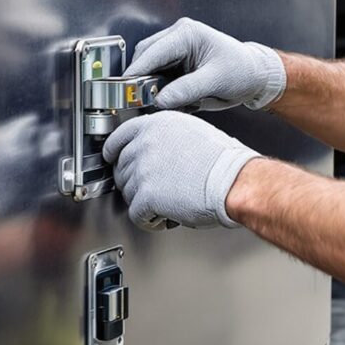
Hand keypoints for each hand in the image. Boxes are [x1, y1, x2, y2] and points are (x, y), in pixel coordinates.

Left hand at [102, 111, 258, 230]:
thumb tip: (154, 149)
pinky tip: (161, 218)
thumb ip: (166, 136)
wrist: (232, 181)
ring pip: (128, 193)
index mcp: (156, 124)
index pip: (120, 136)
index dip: (114, 151)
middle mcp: (145, 143)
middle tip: (151, 190)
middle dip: (134, 182)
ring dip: (143, 202)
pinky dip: (148, 220)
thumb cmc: (222, 161)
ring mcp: (143, 169)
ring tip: (164, 204)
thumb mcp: (191, 131)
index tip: (111, 158)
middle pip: (122, 168)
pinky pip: (136, 214)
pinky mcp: (146, 195)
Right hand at [126, 18, 286, 111]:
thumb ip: (187, 89)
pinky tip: (168, 100)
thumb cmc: (242, 70)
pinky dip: (158, 89)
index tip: (125, 87)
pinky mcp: (176, 64)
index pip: (152, 51)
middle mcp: (178, 38)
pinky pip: (158, 76)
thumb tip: (160, 99)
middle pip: (145, 57)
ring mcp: (176, 50)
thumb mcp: (216, 80)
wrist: (254, 76)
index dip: (137, 70)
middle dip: (140, 79)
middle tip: (137, 100)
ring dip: (149, 85)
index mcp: (187, 34)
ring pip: (149, 68)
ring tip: (156, 102)